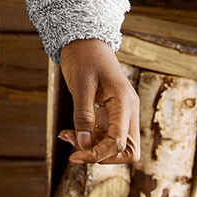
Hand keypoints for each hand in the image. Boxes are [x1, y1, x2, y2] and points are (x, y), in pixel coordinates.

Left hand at [57, 37, 139, 164]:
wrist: (85, 39)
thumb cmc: (83, 57)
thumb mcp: (79, 84)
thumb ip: (83, 115)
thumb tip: (83, 144)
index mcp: (125, 103)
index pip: (119, 142)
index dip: (98, 154)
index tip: (74, 156)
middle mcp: (129, 111)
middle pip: (127, 151)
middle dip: (102, 155)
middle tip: (74, 147)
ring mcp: (123, 113)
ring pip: (117, 146)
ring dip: (94, 147)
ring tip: (67, 135)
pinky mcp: (113, 113)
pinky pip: (107, 135)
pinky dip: (90, 138)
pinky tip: (70, 132)